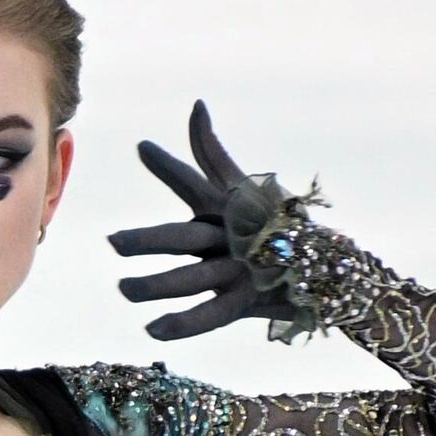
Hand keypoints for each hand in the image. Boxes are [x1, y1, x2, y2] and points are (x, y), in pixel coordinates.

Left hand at [106, 100, 302, 339]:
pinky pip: (210, 315)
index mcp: (226, 207)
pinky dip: (183, 324)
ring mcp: (238, 270)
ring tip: (123, 289)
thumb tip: (197, 106)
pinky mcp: (245, 301)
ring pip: (193, 279)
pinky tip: (152, 329)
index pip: (194, 183)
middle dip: (150, 240)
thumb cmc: (272, 218)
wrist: (323, 265)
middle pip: (185, 238)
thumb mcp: (240, 185)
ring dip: (159, 285)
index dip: (169, 167)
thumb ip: (211, 152)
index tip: (142, 148)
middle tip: (113, 242)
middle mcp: (231, 236)